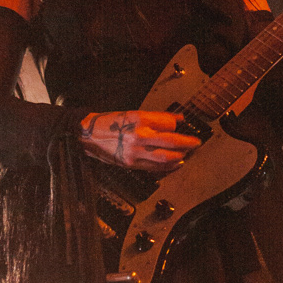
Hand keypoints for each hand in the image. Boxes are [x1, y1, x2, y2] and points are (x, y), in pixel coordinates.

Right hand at [79, 110, 201, 171]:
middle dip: (186, 143)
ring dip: (180, 156)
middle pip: (170, 141)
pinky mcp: (131, 164)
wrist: (87, 135)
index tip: (182, 124)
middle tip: (196, 143)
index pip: (167, 123)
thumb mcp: (132, 114)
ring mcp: (135, 152)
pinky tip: (176, 164)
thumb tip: (177, 120)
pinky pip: (155, 168)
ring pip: (165, 157)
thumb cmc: (109, 123)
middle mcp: (138, 136)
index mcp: (138, 119)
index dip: (176, 124)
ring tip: (187, 153)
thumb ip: (155, 118)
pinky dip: (168, 167)